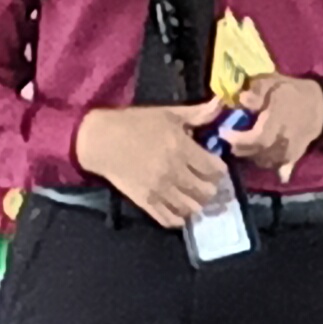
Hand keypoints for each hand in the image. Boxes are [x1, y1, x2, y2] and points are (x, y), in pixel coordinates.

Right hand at [73, 101, 238, 228]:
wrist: (101, 140)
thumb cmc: (136, 123)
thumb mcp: (169, 114)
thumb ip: (198, 113)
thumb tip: (221, 103)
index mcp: (182, 148)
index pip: (215, 169)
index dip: (220, 169)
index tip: (215, 165)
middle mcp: (174, 172)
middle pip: (207, 191)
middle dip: (211, 187)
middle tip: (207, 181)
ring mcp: (160, 190)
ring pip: (192, 209)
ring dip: (198, 203)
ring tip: (195, 195)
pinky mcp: (146, 202)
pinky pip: (170, 220)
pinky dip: (179, 218)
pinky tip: (180, 209)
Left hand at [223, 72, 322, 178]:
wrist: (322, 104)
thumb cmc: (293, 91)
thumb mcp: (274, 83)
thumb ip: (257, 91)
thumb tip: (241, 99)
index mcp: (277, 122)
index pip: (255, 139)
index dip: (237, 139)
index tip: (223, 132)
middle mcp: (283, 141)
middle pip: (257, 154)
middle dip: (240, 148)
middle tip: (230, 140)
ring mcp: (290, 152)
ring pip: (265, 162)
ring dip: (252, 156)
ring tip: (243, 146)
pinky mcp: (295, 157)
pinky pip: (280, 168)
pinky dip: (271, 167)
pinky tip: (263, 162)